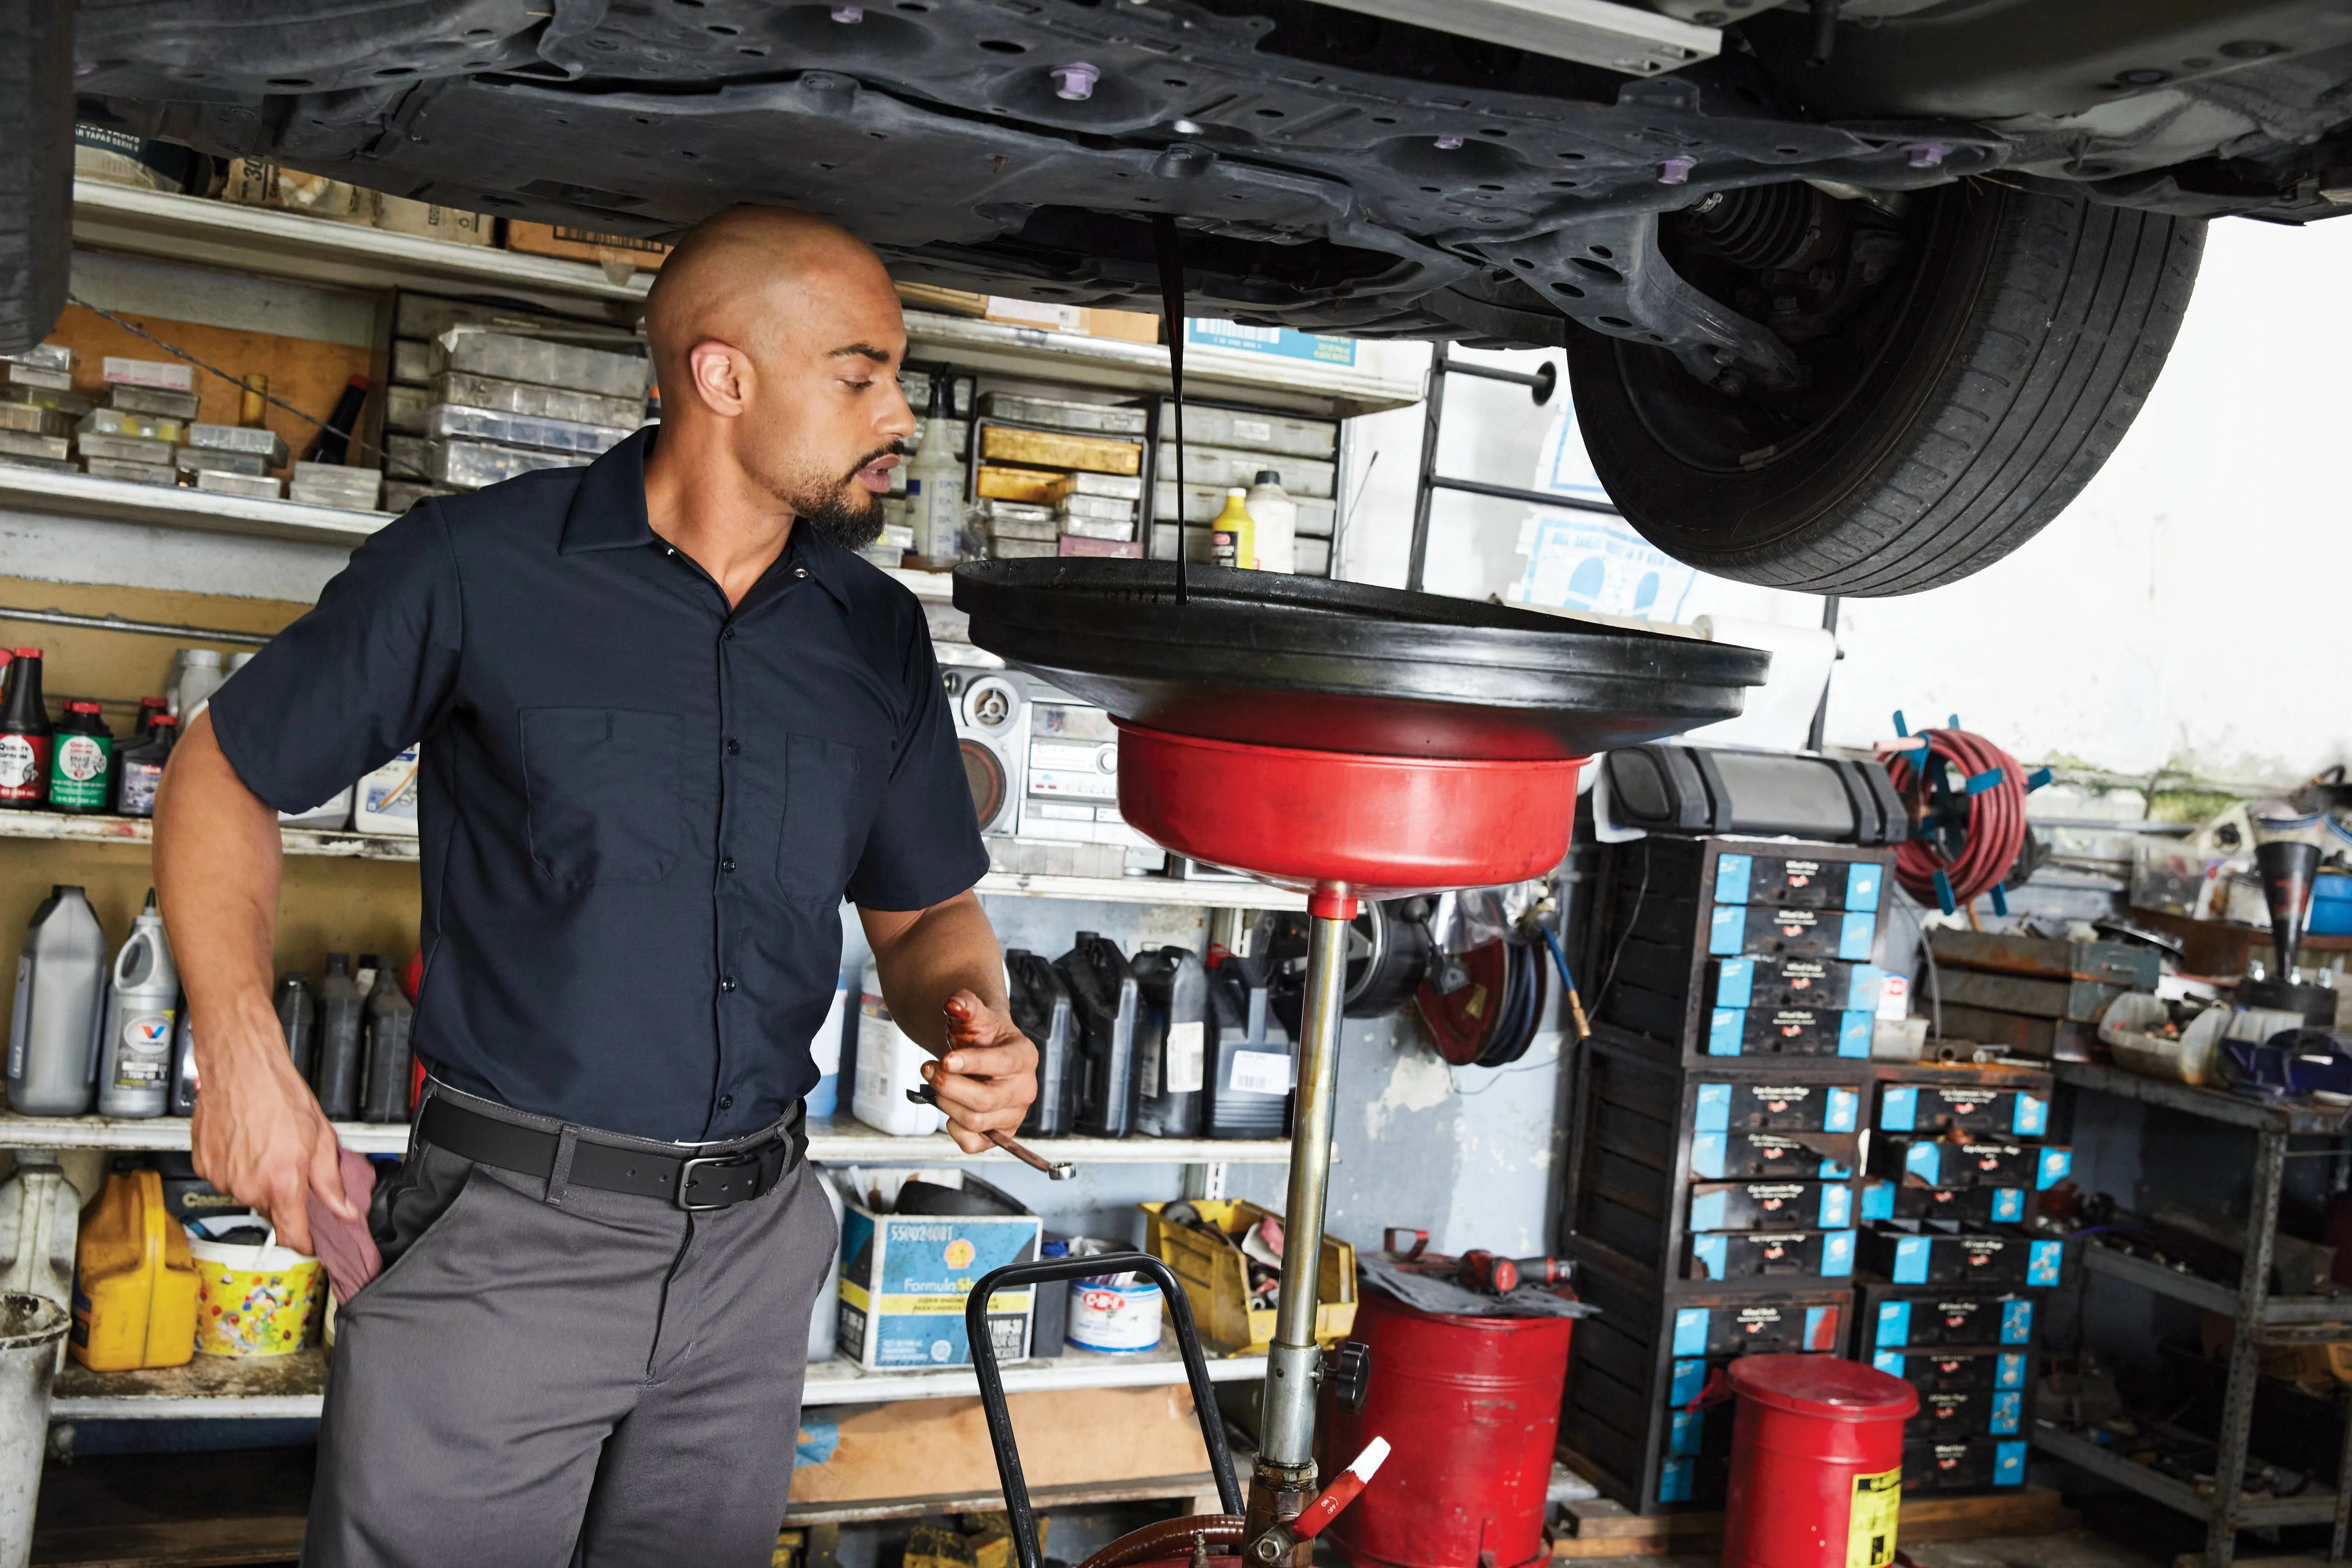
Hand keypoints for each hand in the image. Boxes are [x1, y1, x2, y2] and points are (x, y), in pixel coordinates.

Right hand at [188, 1006, 356, 1257]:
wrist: (241, 1067)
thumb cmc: (280, 1094)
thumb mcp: (322, 1138)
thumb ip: (331, 1183)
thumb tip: (344, 1210)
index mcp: (282, 1183)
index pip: (291, 1236)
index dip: (303, 1244)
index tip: (310, 1244)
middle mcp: (249, 1186)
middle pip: (271, 1211)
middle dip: (284, 1196)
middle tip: (290, 1165)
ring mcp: (223, 1178)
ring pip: (248, 1194)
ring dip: (259, 1180)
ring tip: (266, 1146)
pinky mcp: (203, 1167)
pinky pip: (226, 1179)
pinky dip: (237, 1168)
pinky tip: (245, 1143)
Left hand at [920, 990, 1038, 1155]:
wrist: (983, 1054)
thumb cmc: (980, 1036)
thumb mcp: (974, 1016)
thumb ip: (965, 1005)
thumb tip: (954, 1003)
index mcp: (1025, 1056)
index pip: (1003, 1064)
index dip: (972, 1064)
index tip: (945, 1060)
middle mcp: (1026, 1089)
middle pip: (985, 1100)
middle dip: (949, 1086)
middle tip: (928, 1069)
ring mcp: (1014, 1115)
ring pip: (975, 1121)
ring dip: (946, 1103)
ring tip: (935, 1084)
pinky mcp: (1000, 1134)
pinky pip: (973, 1143)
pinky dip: (954, 1129)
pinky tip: (950, 1108)